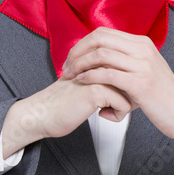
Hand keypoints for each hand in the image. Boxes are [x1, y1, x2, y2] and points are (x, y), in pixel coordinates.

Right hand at [0, 74, 132, 156]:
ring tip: (107, 110)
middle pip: (131, 79)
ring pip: (131, 91)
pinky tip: (102, 115)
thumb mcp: (87, 84)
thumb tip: (129, 83)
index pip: (127, 70)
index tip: (116, 99)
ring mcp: (99, 74)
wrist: (42, 114)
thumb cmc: (64, 103)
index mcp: (97, 59)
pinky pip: (124, 105)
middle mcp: (100, 62)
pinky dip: (118, 115)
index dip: (127, 86)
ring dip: (124, 105)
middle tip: (114, 106)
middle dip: (130, 96)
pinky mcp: (97, 90)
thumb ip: (103, 77)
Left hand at [59, 27, 173, 157]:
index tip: (72, 58)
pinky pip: (108, 74)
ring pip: (101, 55)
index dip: (82, 44)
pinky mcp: (141, 83)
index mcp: (142, 43)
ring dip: (80, 65)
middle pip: (99, 39)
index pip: (104, 33)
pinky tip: (82, 82)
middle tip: (66, 66)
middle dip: (77, 51)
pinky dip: (90, 77)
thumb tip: (101, 59)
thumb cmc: (162, 97)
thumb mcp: (145, 71)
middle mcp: (142, 49)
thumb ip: (126, 62)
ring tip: (71, 75)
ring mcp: (143, 65)